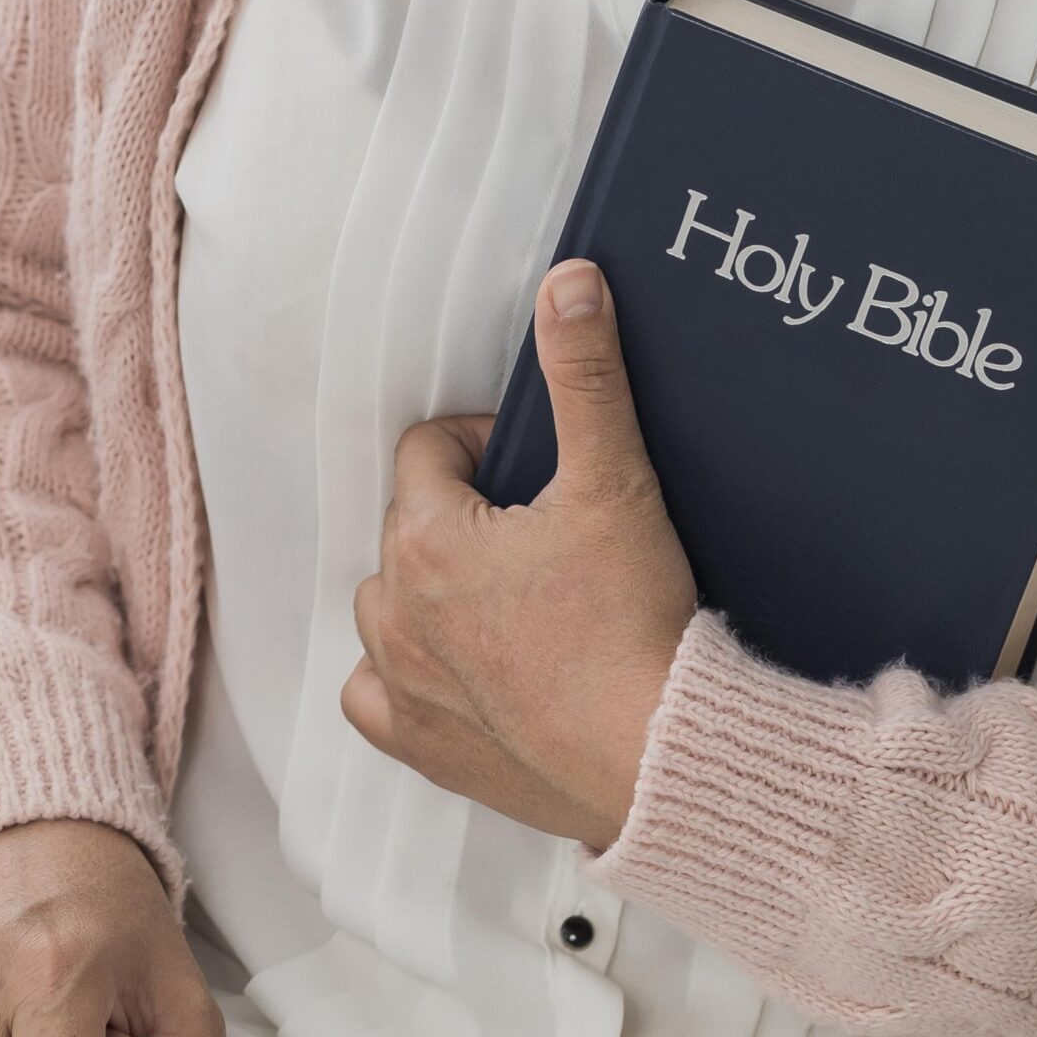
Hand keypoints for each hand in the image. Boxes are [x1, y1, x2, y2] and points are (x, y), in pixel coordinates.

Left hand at [343, 258, 697, 849]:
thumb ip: (585, 376)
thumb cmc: (636, 623)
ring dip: (432, 595)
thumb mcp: (613, 480)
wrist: (662, 755)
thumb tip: (569, 280)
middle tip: (544, 536)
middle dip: (464, 518)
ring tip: (514, 601)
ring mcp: (399, 681)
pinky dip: (407, 681)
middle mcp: (391, 606)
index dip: (484, 445)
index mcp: (424, 536)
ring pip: (389, 605)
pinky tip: (462, 673)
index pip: (429, 450)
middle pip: (410, 525)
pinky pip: (374, 698)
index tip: (542, 471)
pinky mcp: (420, 745)